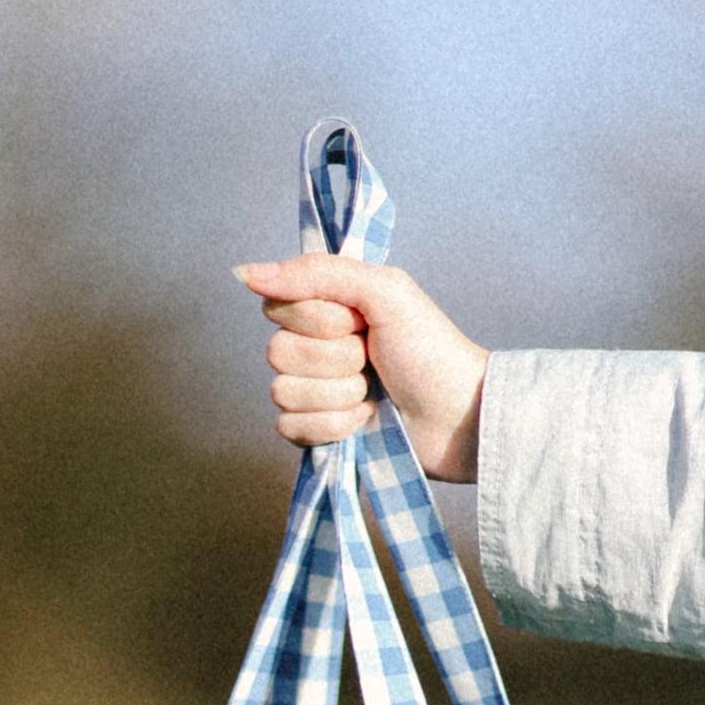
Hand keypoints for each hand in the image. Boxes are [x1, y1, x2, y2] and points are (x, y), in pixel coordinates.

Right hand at [232, 254, 487, 483]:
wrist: (459, 416)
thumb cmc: (431, 351)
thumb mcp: (384, 291)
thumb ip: (317, 273)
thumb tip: (245, 271)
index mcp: (327, 308)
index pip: (277, 307)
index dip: (316, 319)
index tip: (358, 322)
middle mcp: (314, 347)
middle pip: (277, 352)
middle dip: (334, 360)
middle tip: (373, 360)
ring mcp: (314, 392)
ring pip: (283, 392)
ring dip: (338, 395)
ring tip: (373, 393)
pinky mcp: (318, 433)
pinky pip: (290, 428)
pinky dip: (333, 426)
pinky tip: (365, 421)